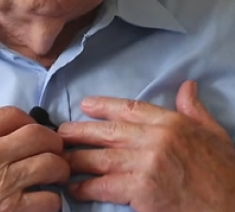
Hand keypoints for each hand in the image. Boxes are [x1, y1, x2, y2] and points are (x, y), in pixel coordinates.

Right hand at [0, 106, 69, 211]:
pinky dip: (52, 200)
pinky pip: (48, 200)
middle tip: (54, 148)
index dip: (28, 118)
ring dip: (58, 168)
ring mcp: (4, 185)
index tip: (32, 127)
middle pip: (39, 135)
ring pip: (50, 165)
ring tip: (56, 174)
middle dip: (52, 140)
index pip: (12, 114)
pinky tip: (45, 200)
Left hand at [58, 80, 234, 211]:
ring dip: (77, 159)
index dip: (104, 105)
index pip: (129, 108)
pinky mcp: (143, 191)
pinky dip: (88, 188)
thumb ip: (194, 109)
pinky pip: (106, 187)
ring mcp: (146, 164)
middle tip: (59, 132)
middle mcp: (154, 139)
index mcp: (170, 123)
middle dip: (80, 131)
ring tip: (59, 159)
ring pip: (101, 158)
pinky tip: (75, 189)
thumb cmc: (224, 172)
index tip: (84, 104)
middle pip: (108, 132)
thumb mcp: (213, 133)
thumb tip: (187, 86)